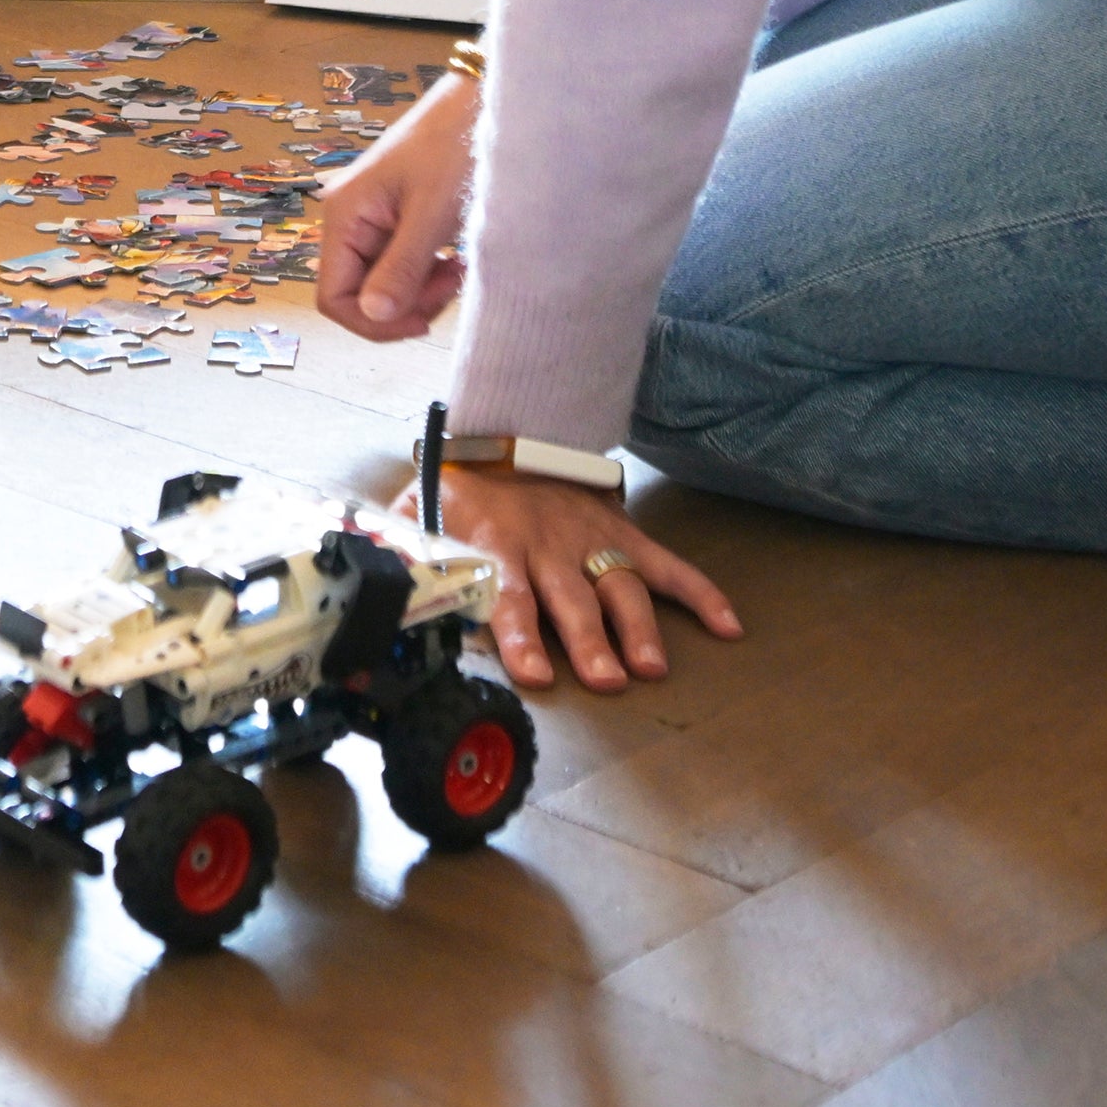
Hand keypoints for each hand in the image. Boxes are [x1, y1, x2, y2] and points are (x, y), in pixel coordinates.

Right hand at [316, 75, 478, 340]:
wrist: (484, 101)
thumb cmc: (455, 143)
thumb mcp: (431, 214)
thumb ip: (401, 269)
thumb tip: (373, 315)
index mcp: (345, 214)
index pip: (333, 297)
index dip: (372, 321)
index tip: (422, 320)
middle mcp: (351, 217)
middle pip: (360, 293)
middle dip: (404, 304)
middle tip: (449, 286)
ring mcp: (374, 217)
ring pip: (384, 281)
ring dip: (420, 290)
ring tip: (457, 267)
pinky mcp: (399, 216)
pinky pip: (401, 263)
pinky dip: (428, 272)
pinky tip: (454, 257)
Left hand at [408, 466, 738, 692]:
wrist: (509, 427)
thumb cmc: (462, 487)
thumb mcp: (419, 513)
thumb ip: (403, 552)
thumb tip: (377, 589)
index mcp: (497, 544)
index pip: (508, 595)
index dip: (520, 636)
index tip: (535, 672)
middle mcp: (548, 546)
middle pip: (571, 600)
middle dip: (589, 641)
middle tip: (607, 679)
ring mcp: (590, 540)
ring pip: (619, 586)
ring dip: (637, 627)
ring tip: (651, 666)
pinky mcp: (623, 533)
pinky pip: (667, 565)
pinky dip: (700, 593)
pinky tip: (728, 626)